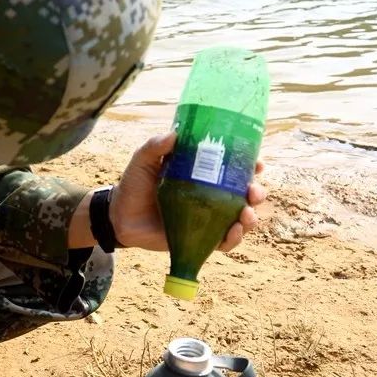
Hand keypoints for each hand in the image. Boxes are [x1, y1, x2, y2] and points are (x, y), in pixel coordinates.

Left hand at [110, 132, 266, 251]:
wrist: (119, 217)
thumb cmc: (134, 186)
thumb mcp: (143, 161)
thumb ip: (155, 146)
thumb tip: (174, 134)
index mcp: (202, 175)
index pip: (233, 169)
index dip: (250, 166)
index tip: (258, 164)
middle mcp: (210, 196)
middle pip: (244, 195)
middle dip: (256, 193)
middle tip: (253, 192)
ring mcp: (207, 218)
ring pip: (240, 219)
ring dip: (250, 217)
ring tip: (246, 214)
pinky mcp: (200, 239)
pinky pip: (224, 242)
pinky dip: (234, 240)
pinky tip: (233, 232)